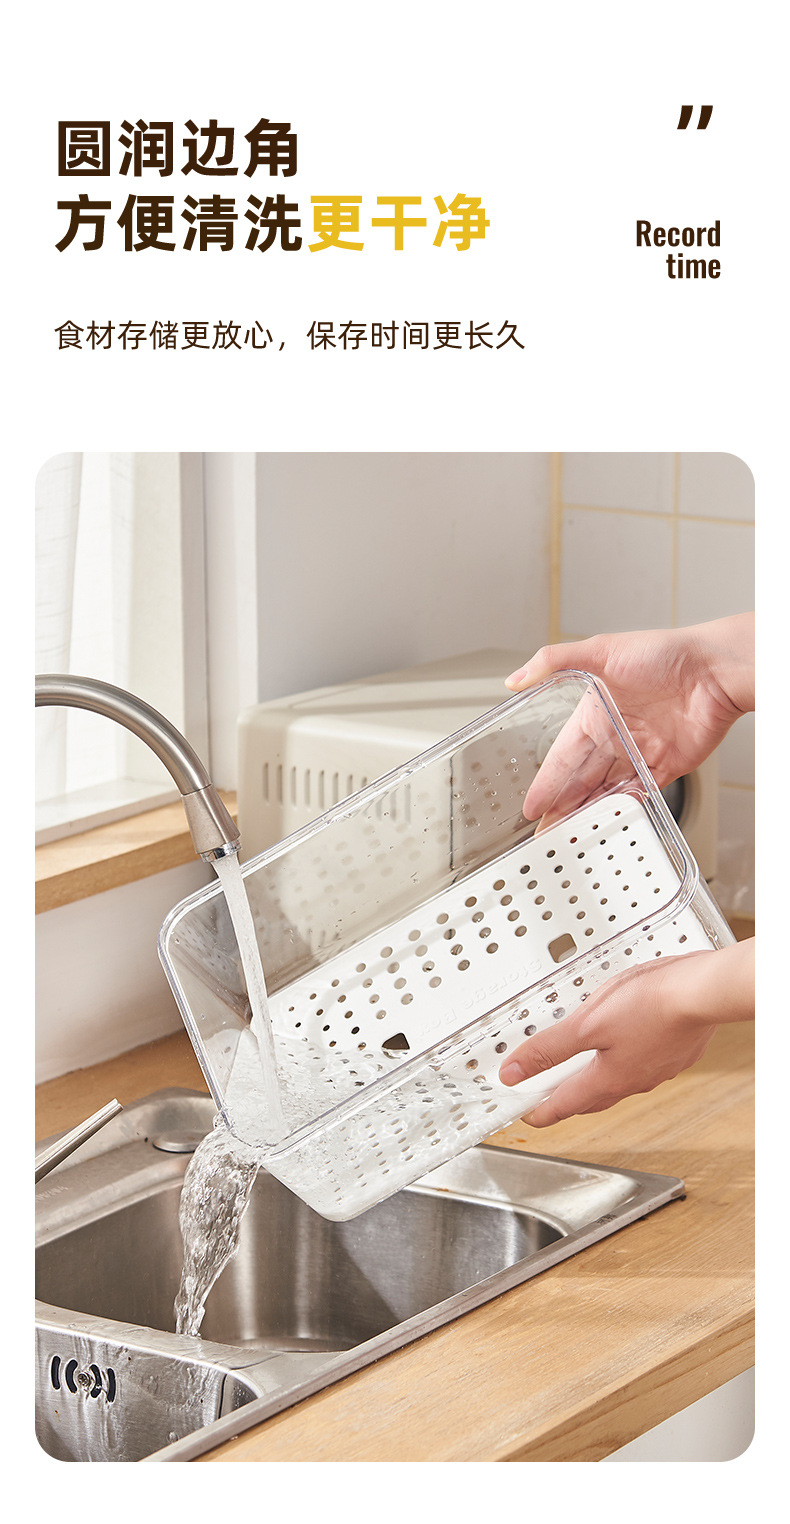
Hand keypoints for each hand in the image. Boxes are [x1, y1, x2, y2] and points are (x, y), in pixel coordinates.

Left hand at [497, 938, 753, 1125]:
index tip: (525, 1116)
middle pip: (590, 1098)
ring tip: (580, 1068)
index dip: (539, 1112)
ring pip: (617, 1082)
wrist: (702, 992)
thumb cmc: (652, 1004)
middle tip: (548, 1095)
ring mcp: (657, 1068)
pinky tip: (623, 1044)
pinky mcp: (673, 1052)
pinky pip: (641, 1064)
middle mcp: (634, 1081)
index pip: (564, 1105)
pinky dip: (623, 1060)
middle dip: (567, 1099)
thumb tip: (513, 1072)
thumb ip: (549, 1049)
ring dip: (595, 1079)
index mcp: (608, 1079)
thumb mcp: (587, 1024)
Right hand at [506, 616, 753, 825]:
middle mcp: (615, 735)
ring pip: (606, 792)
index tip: (531, 806)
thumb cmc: (664, 652)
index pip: (561, 756)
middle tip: (544, 835)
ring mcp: (640, 753)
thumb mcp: (600, 650)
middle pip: (581, 781)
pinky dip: (621, 811)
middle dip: (561, 808)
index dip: (546, 783)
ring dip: (587, 815)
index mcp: (594, 713)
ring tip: (568, 838)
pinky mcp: (667, 767)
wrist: (715, 670)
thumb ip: (554, 661)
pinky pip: (638, 795)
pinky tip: (606, 826)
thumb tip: (516, 677)